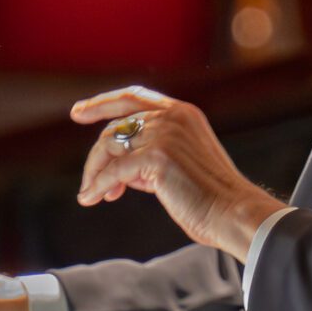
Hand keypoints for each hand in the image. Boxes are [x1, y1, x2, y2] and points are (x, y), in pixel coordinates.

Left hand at [71, 86, 285, 259]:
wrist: (234, 213)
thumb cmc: (210, 198)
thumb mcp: (179, 165)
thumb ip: (152, 156)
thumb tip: (118, 168)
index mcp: (182, 113)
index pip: (133, 97)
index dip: (102, 102)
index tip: (78, 112)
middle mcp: (172, 116)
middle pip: (115, 127)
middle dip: (97, 157)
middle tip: (89, 183)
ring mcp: (164, 134)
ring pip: (109, 147)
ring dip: (95, 173)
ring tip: (93, 195)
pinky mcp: (157, 157)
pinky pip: (114, 170)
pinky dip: (99, 185)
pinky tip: (93, 199)